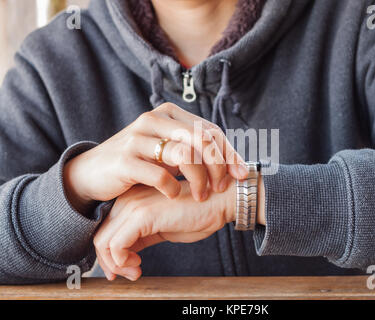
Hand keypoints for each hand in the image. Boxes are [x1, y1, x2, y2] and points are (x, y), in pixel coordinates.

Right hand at [63, 103, 247, 211]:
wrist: (92, 173)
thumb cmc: (137, 163)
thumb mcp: (166, 151)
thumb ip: (192, 149)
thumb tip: (230, 161)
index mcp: (169, 114)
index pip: (210, 130)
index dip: (229, 153)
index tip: (240, 175)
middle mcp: (154, 119)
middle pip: (202, 139)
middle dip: (219, 166)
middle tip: (221, 188)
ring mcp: (138, 138)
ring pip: (185, 154)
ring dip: (199, 179)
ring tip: (201, 196)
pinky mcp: (125, 160)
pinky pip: (160, 174)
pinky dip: (173, 188)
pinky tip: (175, 196)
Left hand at [93, 179, 235, 280]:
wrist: (220, 200)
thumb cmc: (197, 213)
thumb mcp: (162, 227)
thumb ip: (141, 236)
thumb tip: (126, 254)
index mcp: (133, 200)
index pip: (107, 230)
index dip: (111, 254)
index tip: (126, 269)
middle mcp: (128, 200)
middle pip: (102, 236)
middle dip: (111, 263)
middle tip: (131, 274)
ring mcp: (134, 206)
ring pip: (105, 242)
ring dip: (117, 265)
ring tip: (136, 271)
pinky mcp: (143, 216)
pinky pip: (117, 245)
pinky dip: (122, 262)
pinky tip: (139, 265)